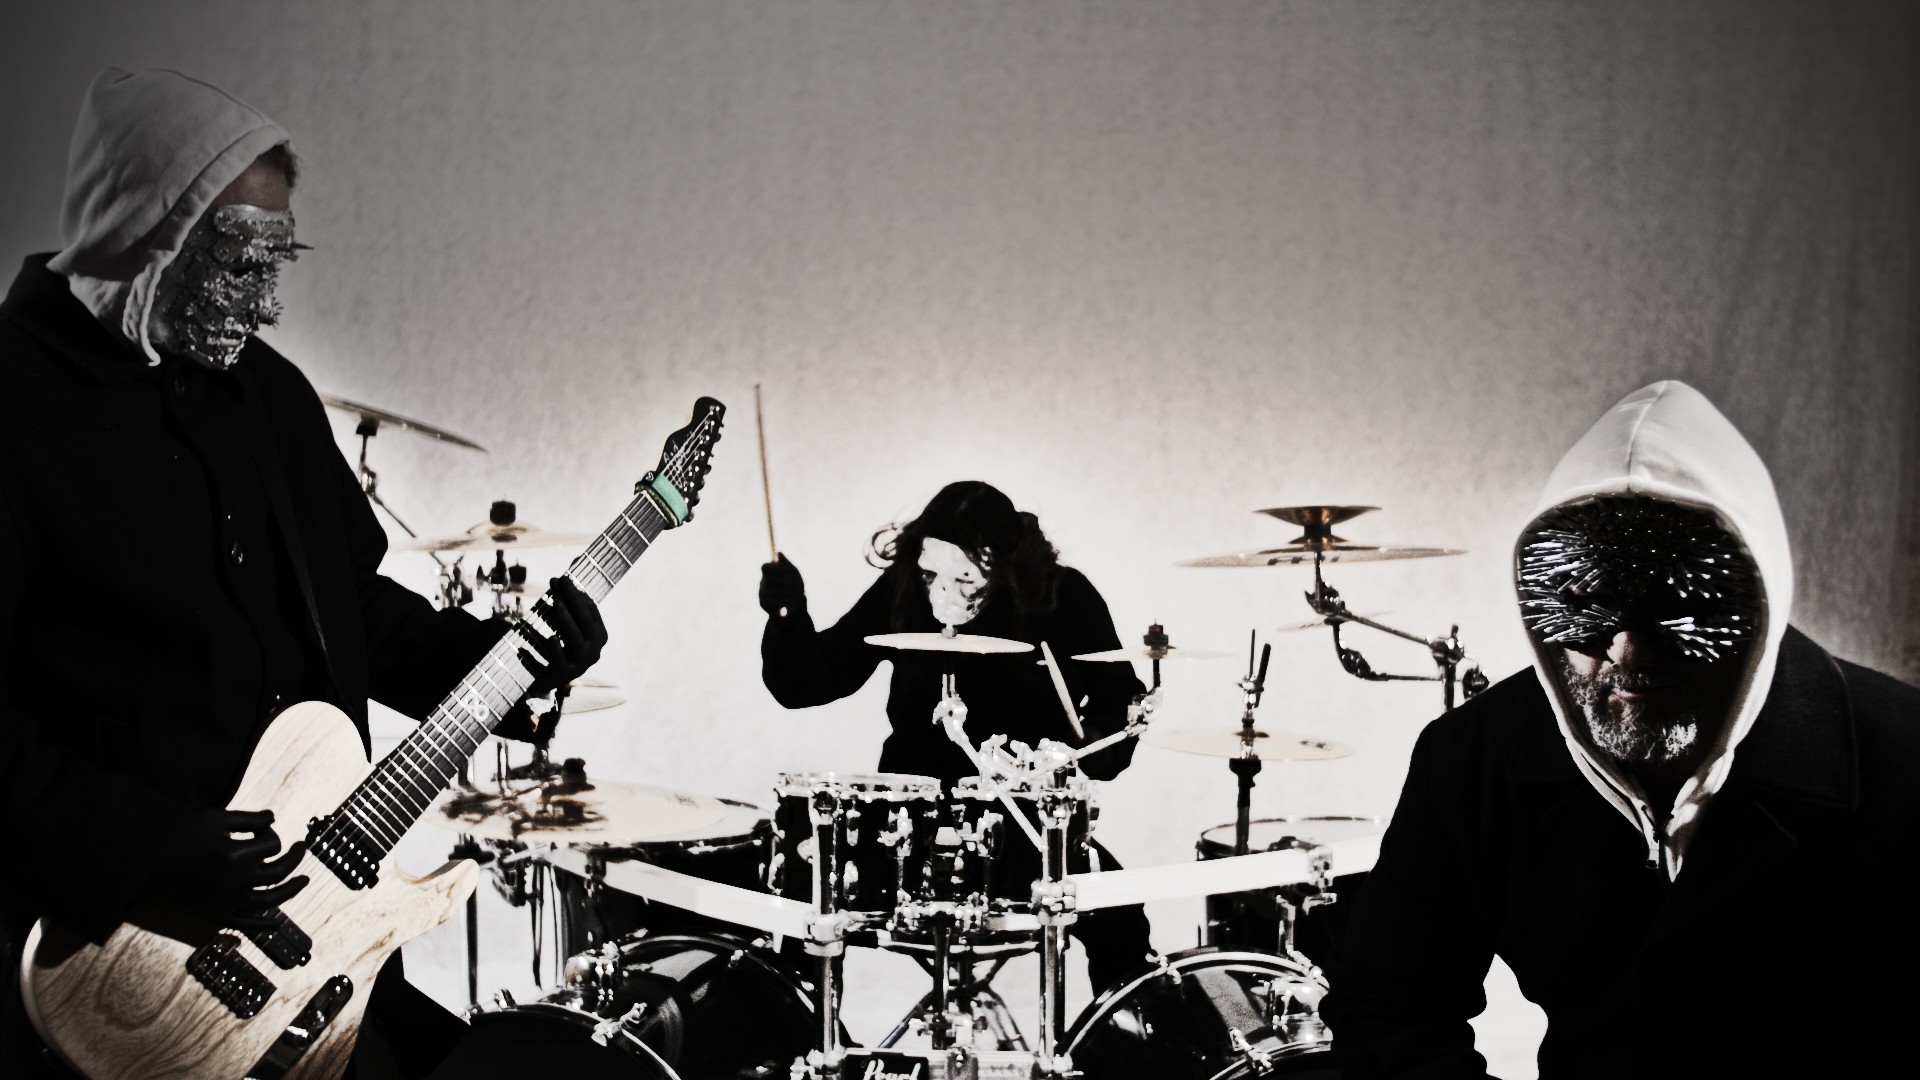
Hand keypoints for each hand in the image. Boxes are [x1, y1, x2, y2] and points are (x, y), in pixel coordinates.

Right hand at [152, 808, 307, 928]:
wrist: (142, 859)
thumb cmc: (178, 831)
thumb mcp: (214, 818)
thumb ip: (249, 819)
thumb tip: (273, 819)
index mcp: (234, 856)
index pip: (272, 845)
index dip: (271, 833)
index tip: (262, 828)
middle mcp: (234, 882)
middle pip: (278, 871)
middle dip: (294, 857)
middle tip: (301, 847)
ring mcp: (225, 902)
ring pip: (270, 900)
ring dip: (291, 890)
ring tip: (304, 880)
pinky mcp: (213, 915)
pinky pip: (245, 924)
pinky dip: (263, 925)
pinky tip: (276, 922)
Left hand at [517, 576, 608, 698]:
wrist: (543, 680)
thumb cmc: (555, 647)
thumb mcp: (562, 627)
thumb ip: (565, 607)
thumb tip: (560, 579)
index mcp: (599, 636)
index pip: (590, 611)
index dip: (577, 593)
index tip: (562, 579)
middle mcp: (594, 651)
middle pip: (586, 622)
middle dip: (573, 599)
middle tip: (559, 582)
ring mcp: (581, 665)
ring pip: (576, 641)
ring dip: (566, 621)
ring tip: (555, 604)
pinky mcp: (564, 676)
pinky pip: (560, 661)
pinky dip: (555, 650)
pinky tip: (549, 638)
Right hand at [759, 553, 806, 622]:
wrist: (795, 602)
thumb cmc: (794, 583)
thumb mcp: (793, 572)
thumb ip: (786, 563)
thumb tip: (779, 553)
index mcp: (769, 571)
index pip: (765, 567)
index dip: (775, 568)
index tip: (787, 570)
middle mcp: (762, 581)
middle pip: (768, 579)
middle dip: (783, 581)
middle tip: (793, 583)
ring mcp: (761, 592)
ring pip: (771, 591)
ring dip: (785, 592)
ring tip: (793, 593)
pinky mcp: (762, 603)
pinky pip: (771, 601)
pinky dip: (782, 601)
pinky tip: (788, 601)